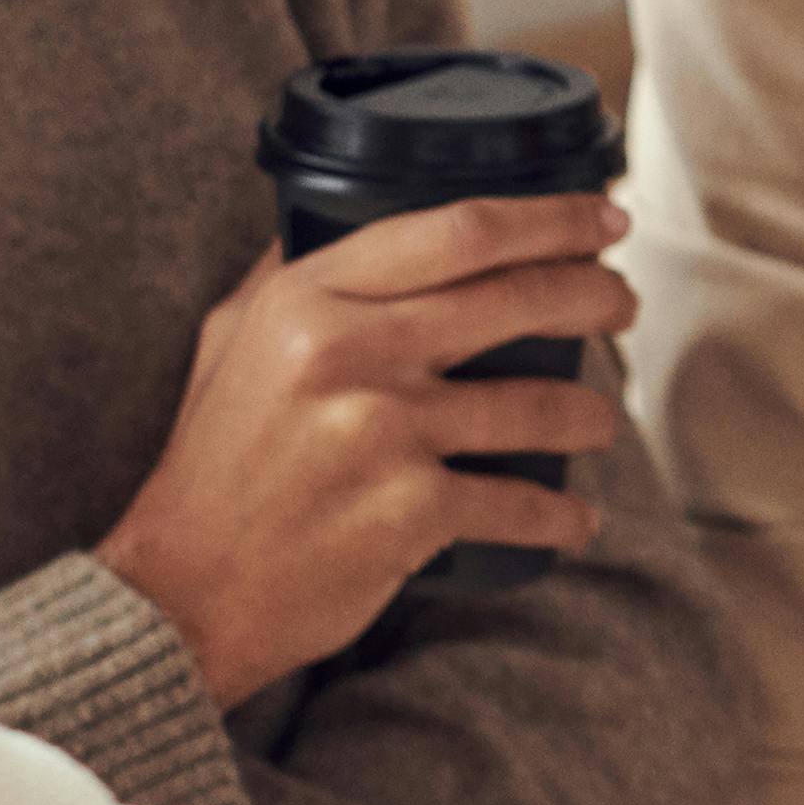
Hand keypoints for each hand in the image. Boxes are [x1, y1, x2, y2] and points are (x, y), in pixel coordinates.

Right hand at [90, 195, 631, 700]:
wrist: (180, 594)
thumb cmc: (210, 466)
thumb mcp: (228, 343)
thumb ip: (281, 274)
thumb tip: (326, 210)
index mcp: (309, 298)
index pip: (458, 230)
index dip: (550, 217)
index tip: (603, 215)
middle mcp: (351, 351)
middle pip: (515, 298)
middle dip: (594, 291)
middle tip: (623, 300)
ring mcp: (384, 431)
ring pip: (536, 403)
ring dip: (590, 413)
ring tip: (600, 419)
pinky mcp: (410, 512)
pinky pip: (520, 504)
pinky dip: (560, 516)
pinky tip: (575, 520)